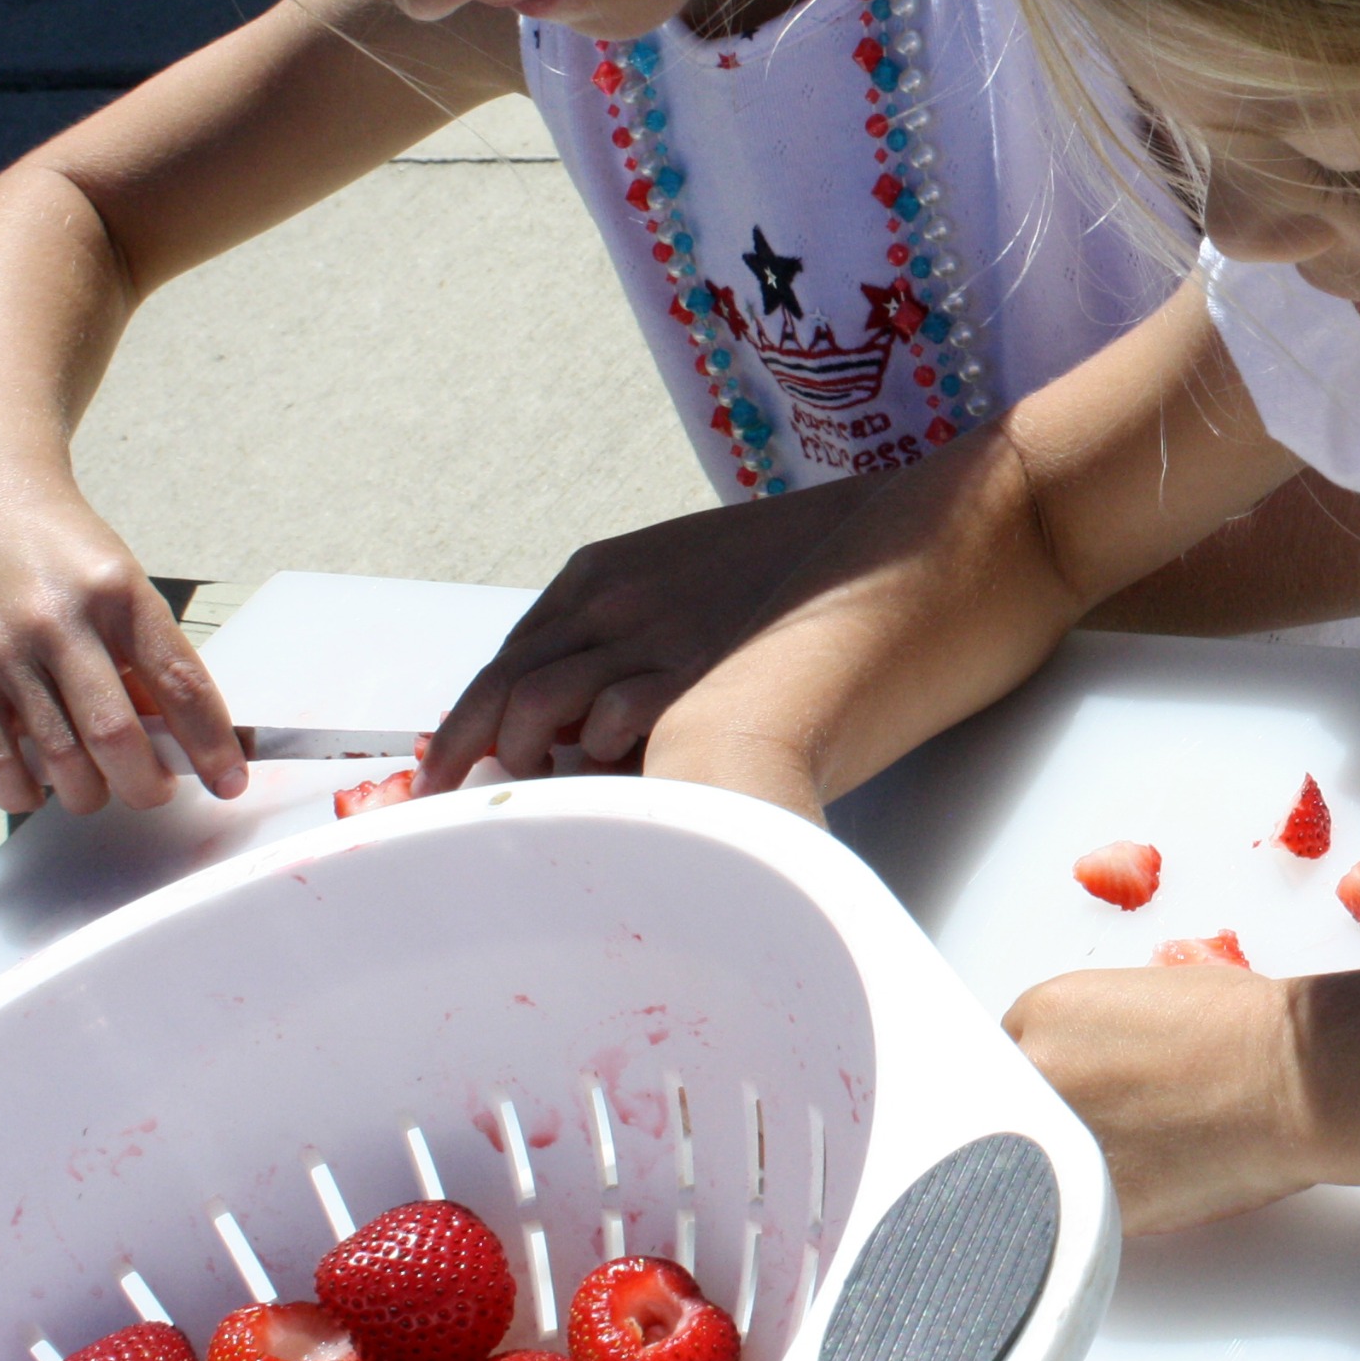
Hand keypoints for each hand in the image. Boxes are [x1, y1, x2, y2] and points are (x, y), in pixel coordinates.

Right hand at [0, 476, 243, 813]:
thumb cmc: (62, 548)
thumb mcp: (121, 584)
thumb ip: (142, 655)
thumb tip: (171, 736)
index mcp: (121, 594)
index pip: (181, 685)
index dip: (211, 744)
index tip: (229, 780)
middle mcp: (62, 621)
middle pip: (118, 735)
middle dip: (148, 784)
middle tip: (157, 790)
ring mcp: (5, 649)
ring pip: (60, 758)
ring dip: (90, 793)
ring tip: (100, 787)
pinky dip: (25, 792)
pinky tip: (40, 790)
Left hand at [420, 477, 883, 790]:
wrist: (914, 545)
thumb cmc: (806, 578)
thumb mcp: (695, 582)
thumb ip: (633, 637)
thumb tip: (586, 723)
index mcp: (599, 577)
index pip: (501, 663)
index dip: (464, 730)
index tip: (445, 778)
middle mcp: (611, 601)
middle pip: (500, 691)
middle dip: (466, 758)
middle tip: (454, 815)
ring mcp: (652, 636)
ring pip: (536, 712)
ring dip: (524, 767)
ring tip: (536, 809)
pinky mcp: (699, 675)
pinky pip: (610, 729)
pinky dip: (594, 768)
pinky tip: (611, 793)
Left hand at [1002, 967, 1317, 1232]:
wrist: (1290, 1079)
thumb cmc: (1245, 1028)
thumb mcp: (1153, 993)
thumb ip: (1101, 1029)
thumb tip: (1099, 1060)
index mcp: (1047, 1011)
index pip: (1016, 1048)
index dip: (1054, 1068)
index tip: (1078, 1082)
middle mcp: (1038, 1073)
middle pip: (1017, 1103)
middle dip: (1056, 1112)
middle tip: (1112, 1116)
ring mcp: (1056, 1140)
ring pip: (1040, 1160)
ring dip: (1070, 1160)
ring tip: (1138, 1148)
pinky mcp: (1089, 1200)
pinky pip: (1077, 1205)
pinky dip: (1103, 1199)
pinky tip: (1152, 1176)